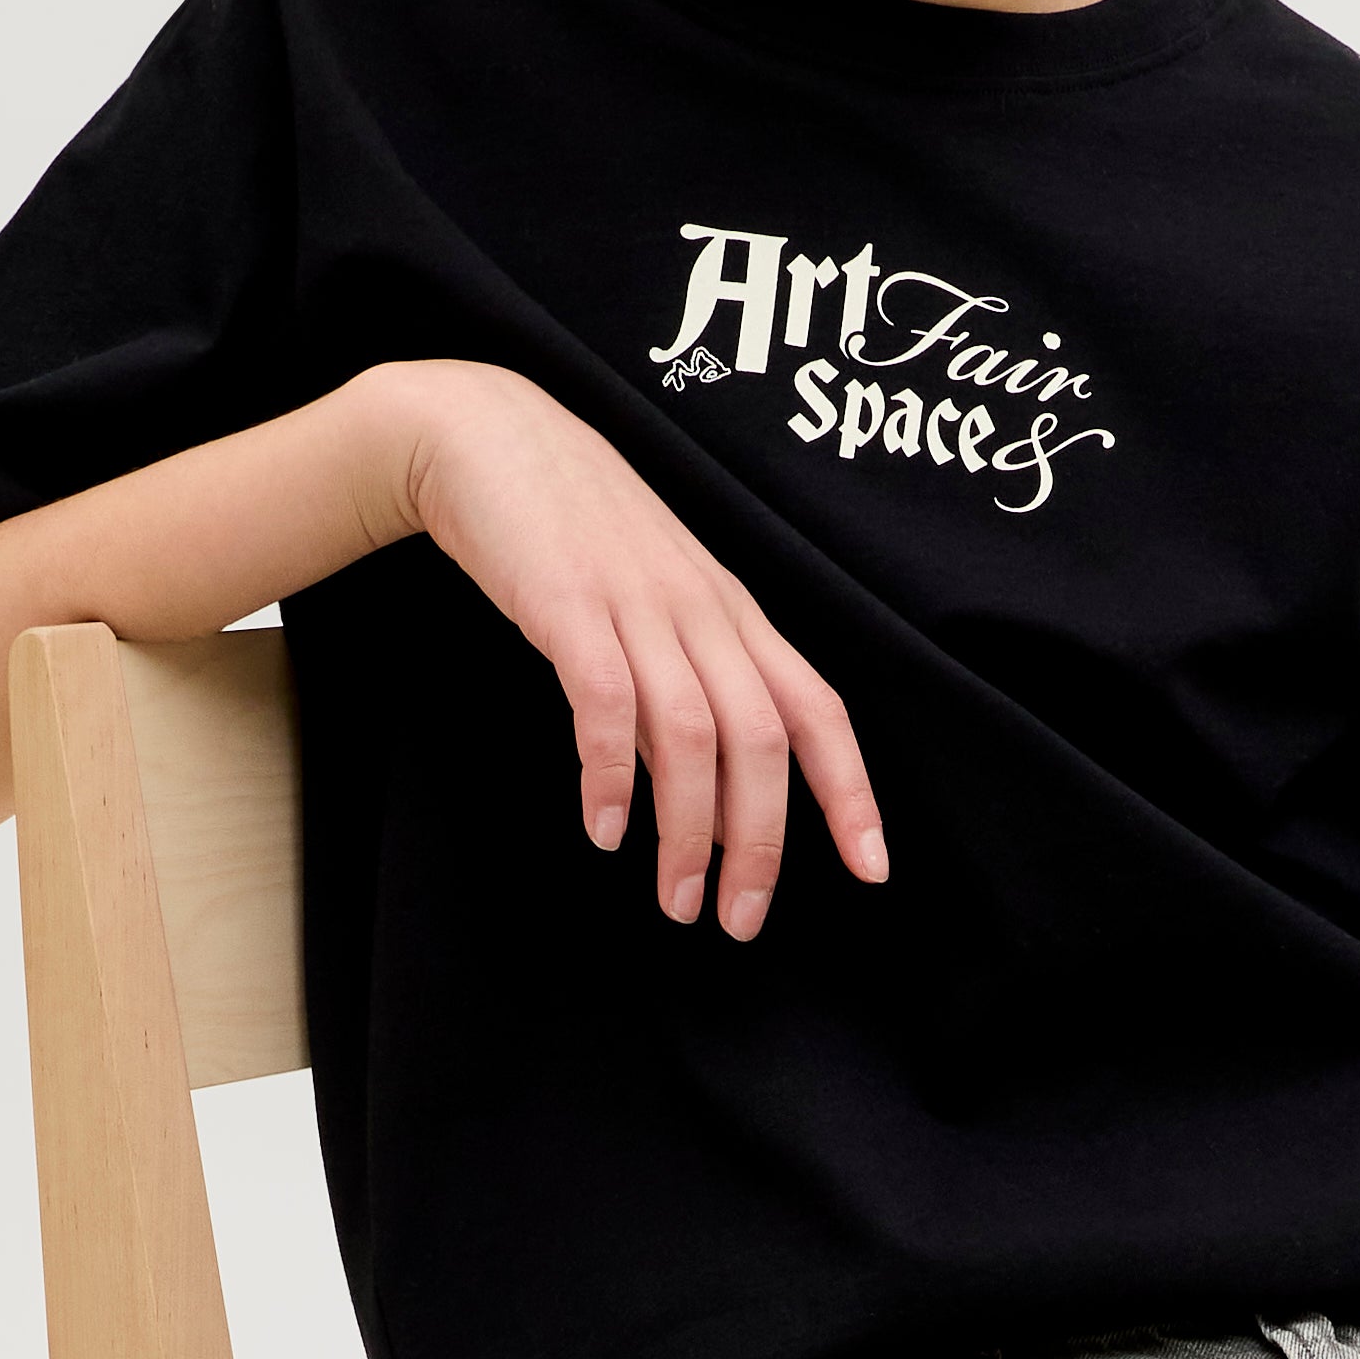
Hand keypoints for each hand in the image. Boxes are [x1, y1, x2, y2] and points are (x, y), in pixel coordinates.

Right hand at [363, 361, 885, 934]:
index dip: (851, 792)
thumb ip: (685, 688)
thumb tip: (707, 796)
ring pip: (694, 733)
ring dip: (687, 832)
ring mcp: (637, 605)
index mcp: (734, 614)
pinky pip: (607, 703)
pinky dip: (613, 775)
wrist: (488, 434)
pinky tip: (604, 831)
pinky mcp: (568, 604)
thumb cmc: (574, 530)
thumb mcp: (654, 605)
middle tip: (737, 923)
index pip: (818, 709)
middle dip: (759, 844)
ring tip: (675, 902)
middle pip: (763, 740)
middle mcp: (702, 610)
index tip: (872, 870)